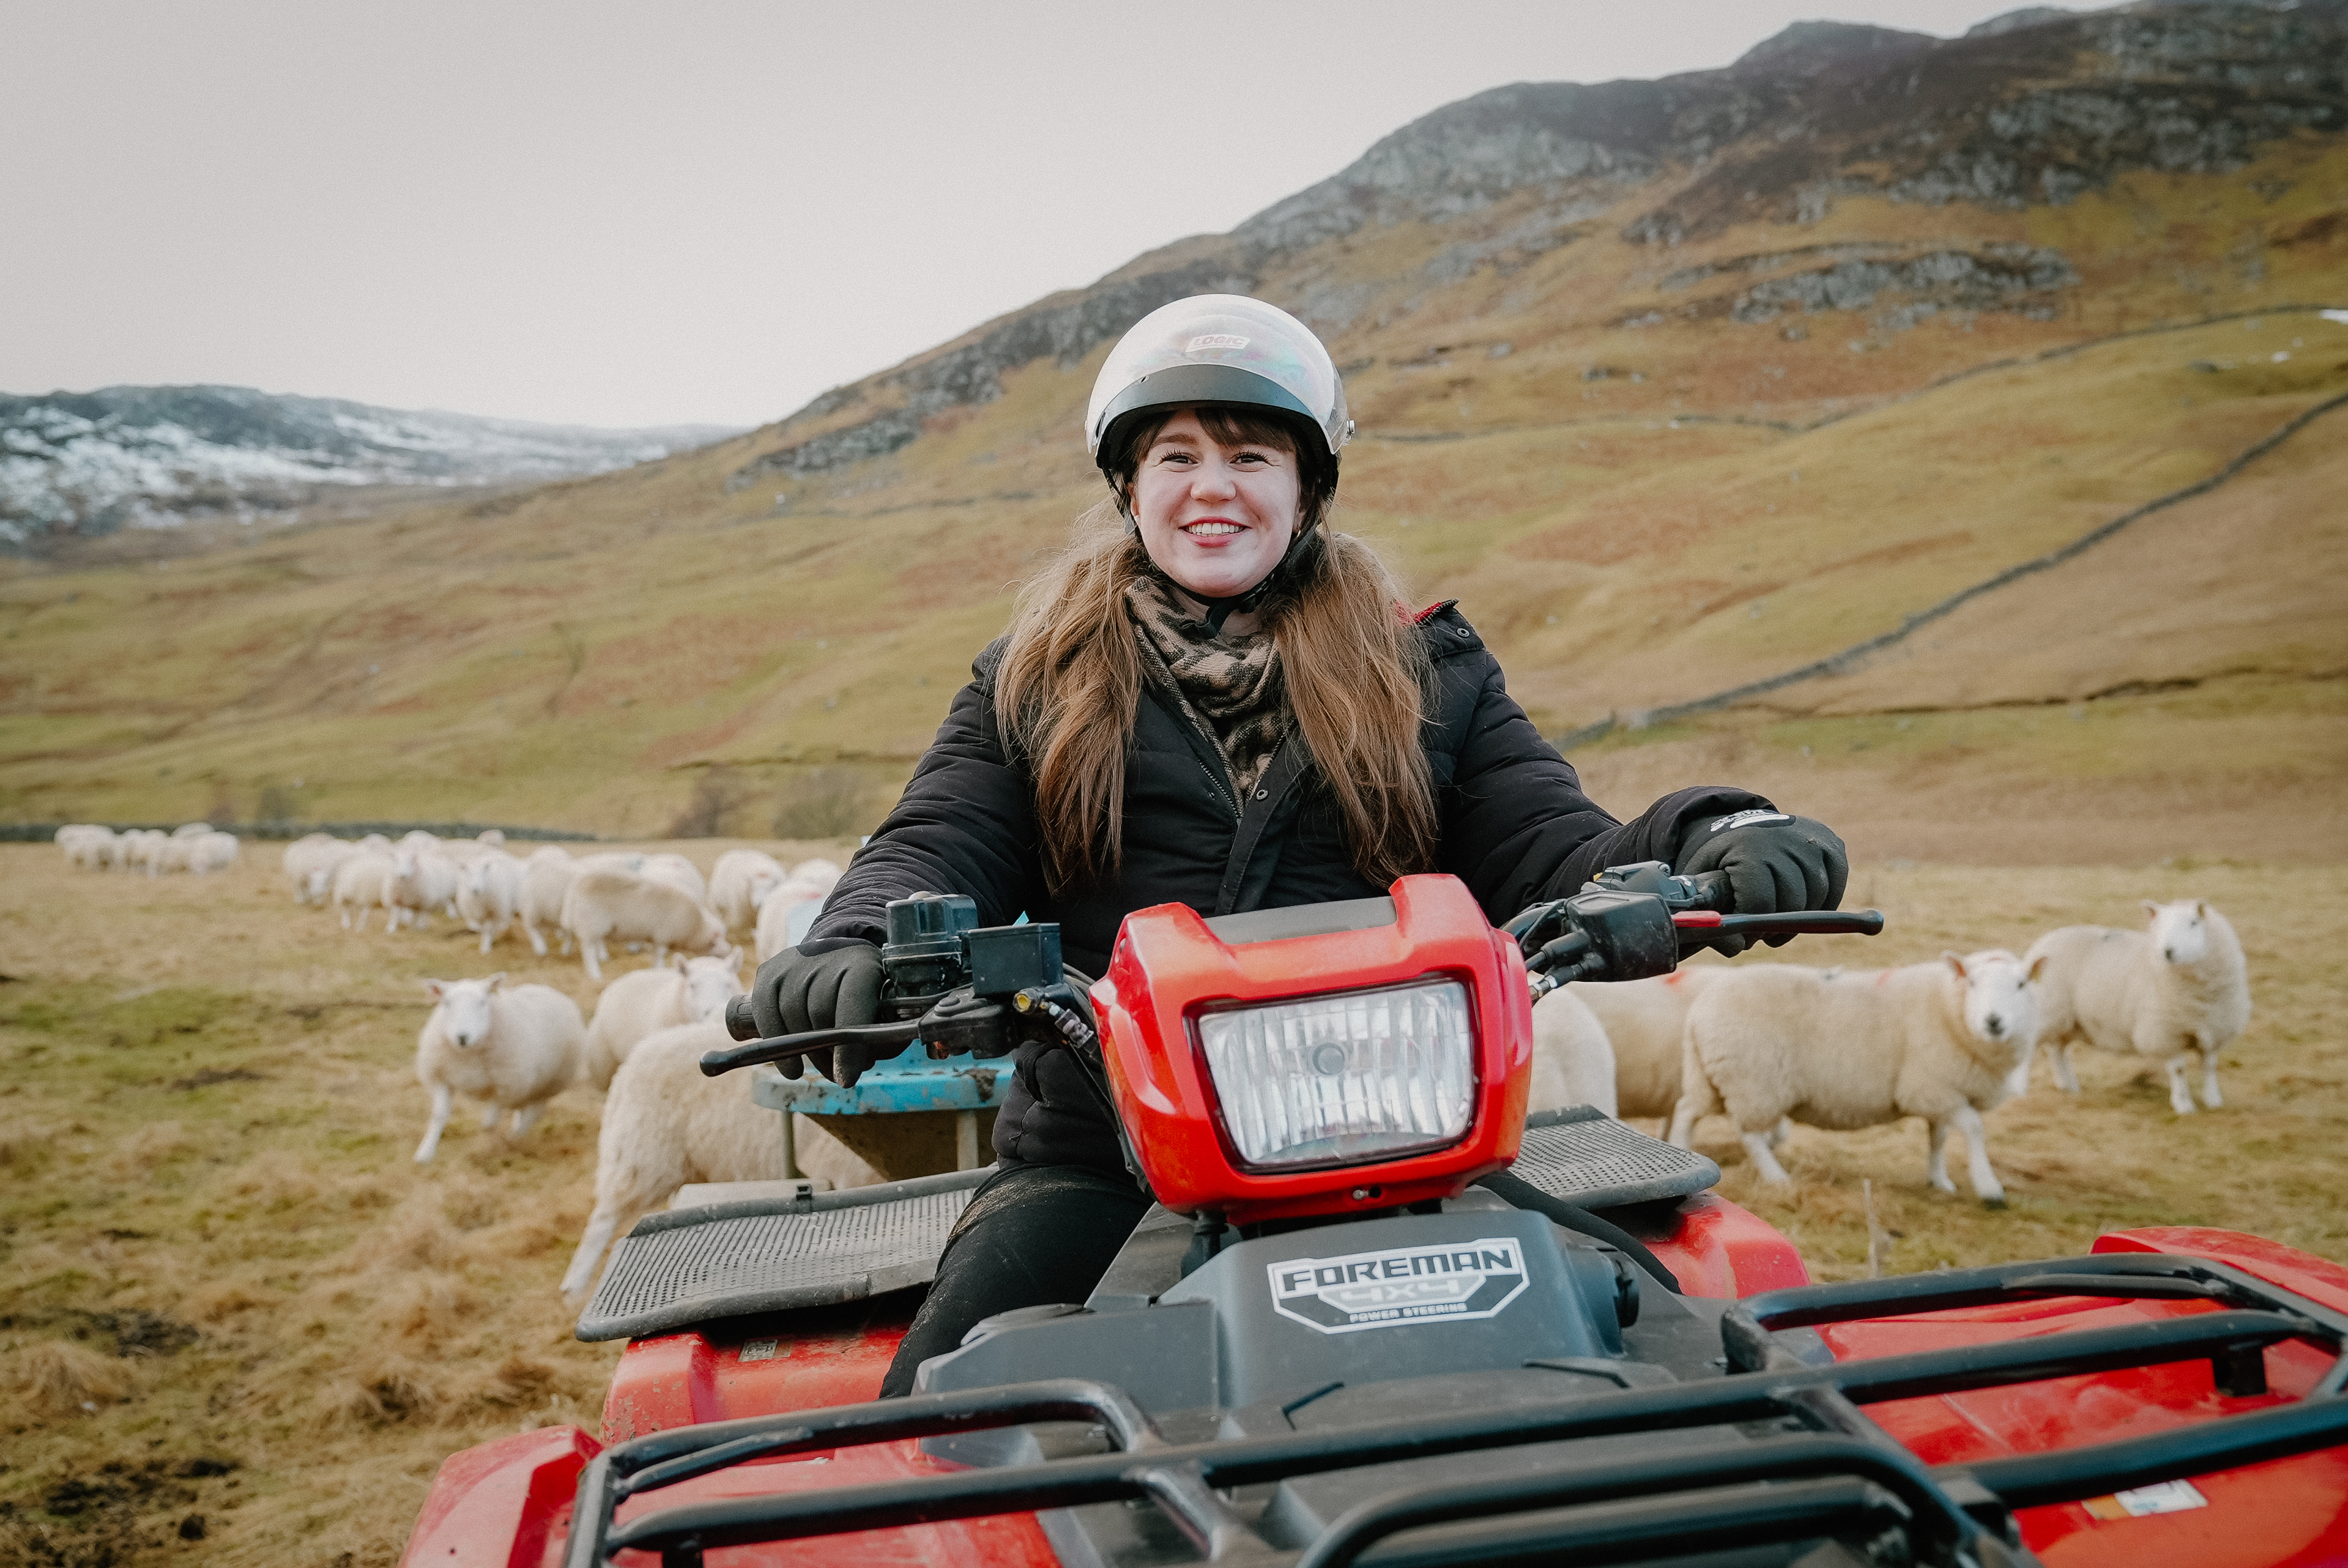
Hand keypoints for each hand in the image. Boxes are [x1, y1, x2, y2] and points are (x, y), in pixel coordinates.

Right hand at [749, 941, 882, 1082]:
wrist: (839, 957)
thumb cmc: (868, 993)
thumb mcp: (887, 1009)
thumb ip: (883, 1037)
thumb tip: (861, 1063)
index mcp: (863, 963)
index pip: (853, 1005)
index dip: (849, 1047)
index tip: (846, 1080)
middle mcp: (826, 956)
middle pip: (819, 1012)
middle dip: (828, 1052)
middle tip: (839, 1074)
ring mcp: (794, 961)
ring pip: (792, 1014)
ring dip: (805, 1052)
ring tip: (822, 1068)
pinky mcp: (769, 971)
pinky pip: (765, 1012)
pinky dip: (775, 1043)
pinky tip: (792, 1067)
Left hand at [1678, 809, 1847, 950]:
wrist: (1744, 827)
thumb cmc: (1722, 862)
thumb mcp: (1702, 880)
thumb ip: (1709, 912)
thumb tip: (1735, 946)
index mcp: (1748, 847)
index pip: (1761, 900)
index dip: (1753, 925)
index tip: (1744, 932)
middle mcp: (1784, 839)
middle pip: (1792, 901)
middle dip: (1777, 925)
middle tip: (1763, 933)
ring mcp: (1811, 841)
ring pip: (1817, 896)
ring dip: (1800, 919)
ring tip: (1780, 924)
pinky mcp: (1832, 844)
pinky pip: (1835, 887)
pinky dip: (1822, 906)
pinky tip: (1802, 911)